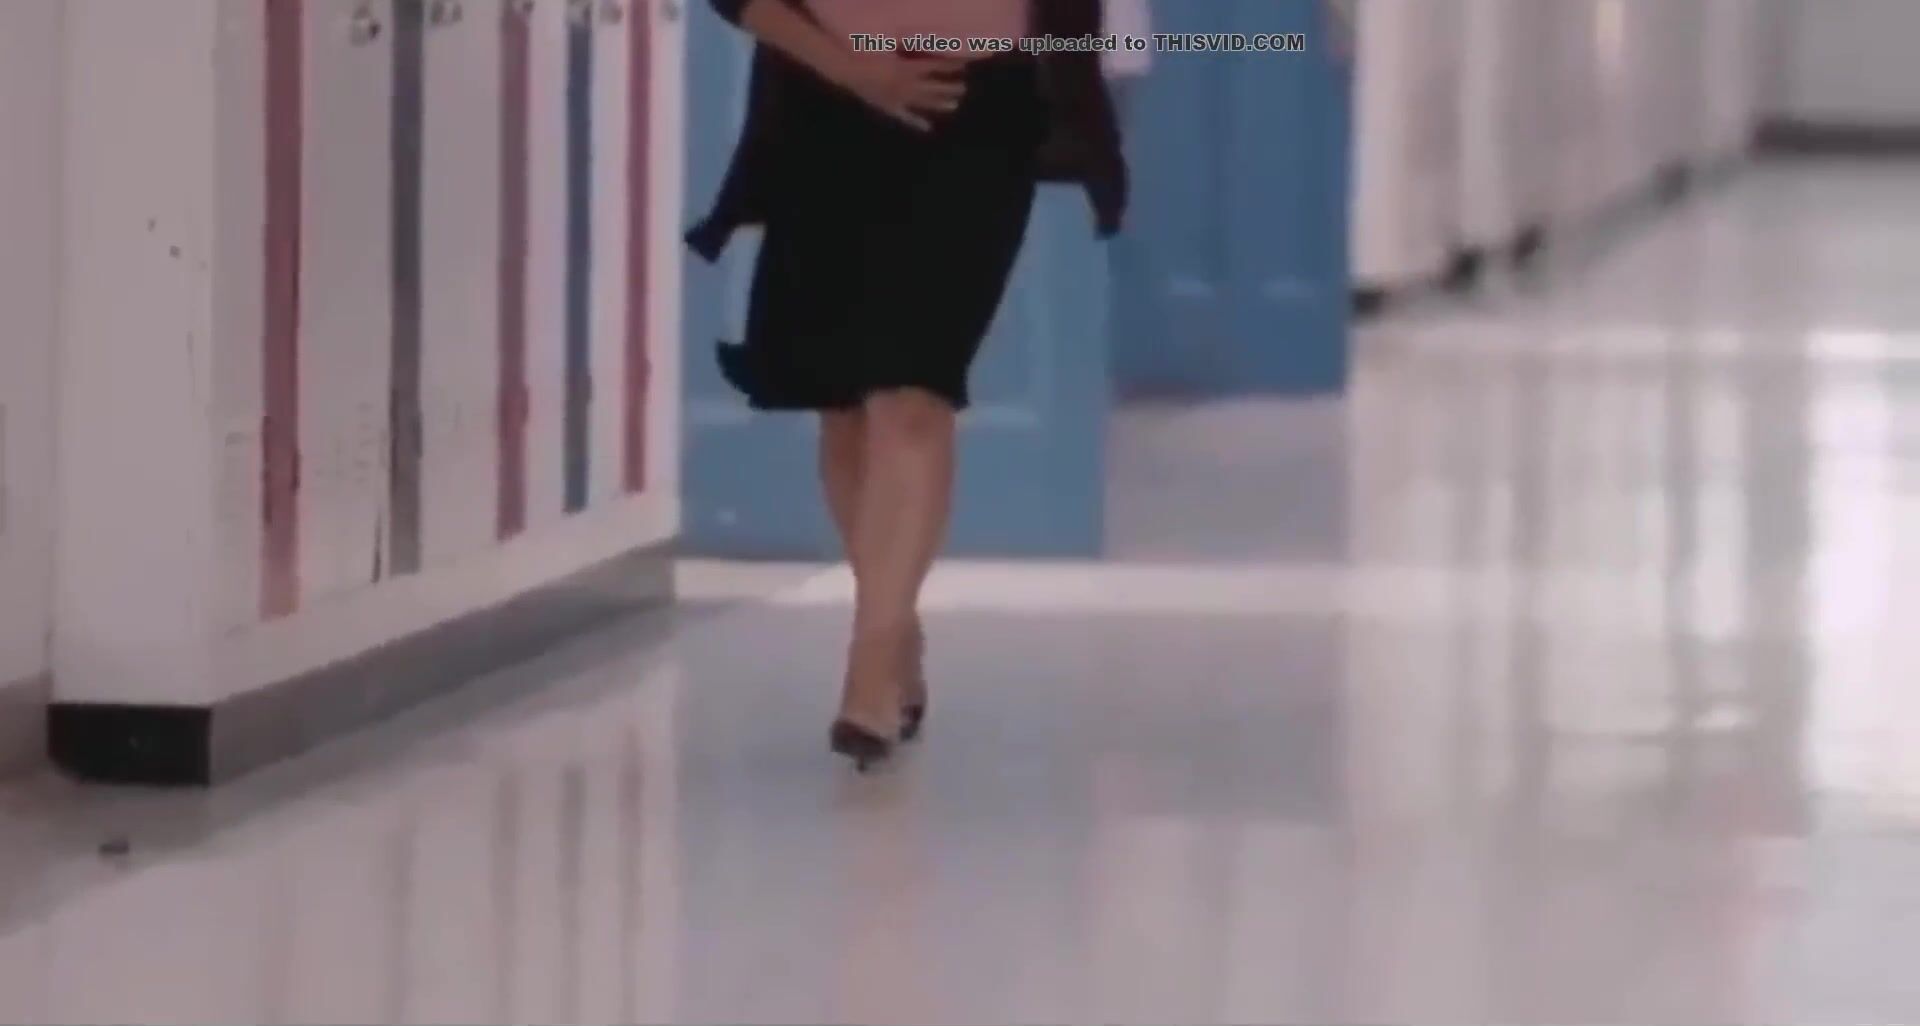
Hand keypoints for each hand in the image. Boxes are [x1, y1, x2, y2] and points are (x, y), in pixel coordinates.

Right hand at [831, 52, 967, 131]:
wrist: (847, 70)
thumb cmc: (867, 54)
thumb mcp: (889, 47)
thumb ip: (908, 49)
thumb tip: (926, 47)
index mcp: (906, 69)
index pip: (935, 66)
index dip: (950, 65)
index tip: (964, 64)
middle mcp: (906, 86)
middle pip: (932, 87)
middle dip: (949, 87)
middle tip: (964, 88)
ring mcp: (898, 98)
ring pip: (923, 102)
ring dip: (939, 103)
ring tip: (955, 104)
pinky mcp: (889, 106)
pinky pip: (905, 116)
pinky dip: (916, 122)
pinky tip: (928, 128)